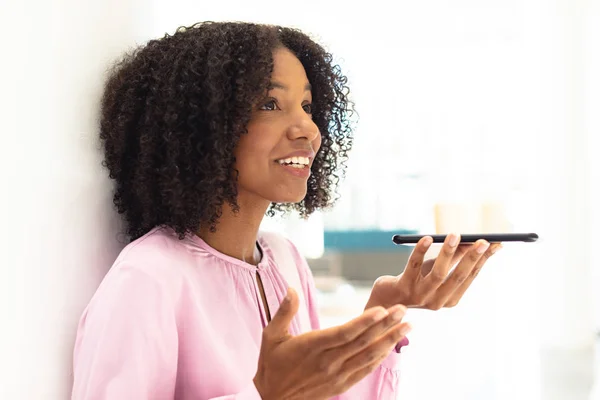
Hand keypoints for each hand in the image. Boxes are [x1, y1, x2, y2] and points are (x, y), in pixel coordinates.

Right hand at [253, 288, 411, 399]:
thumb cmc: (271, 366)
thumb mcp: (271, 336)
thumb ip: (284, 312)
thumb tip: (291, 289)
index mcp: (312, 346)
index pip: (344, 332)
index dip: (365, 322)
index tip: (382, 310)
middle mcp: (328, 361)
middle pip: (363, 341)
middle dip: (386, 325)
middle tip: (404, 311)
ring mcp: (336, 375)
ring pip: (368, 356)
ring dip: (389, 340)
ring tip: (406, 326)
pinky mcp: (340, 385)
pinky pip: (365, 370)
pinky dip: (380, 358)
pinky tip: (390, 347)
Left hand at [366, 234, 501, 309]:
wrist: (385, 300)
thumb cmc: (415, 281)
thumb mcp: (437, 269)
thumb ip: (455, 258)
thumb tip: (475, 240)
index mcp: (450, 299)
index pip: (471, 277)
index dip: (483, 260)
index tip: (496, 244)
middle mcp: (438, 301)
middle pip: (458, 277)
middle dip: (472, 258)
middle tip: (484, 240)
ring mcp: (420, 296)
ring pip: (439, 274)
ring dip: (448, 253)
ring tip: (455, 234)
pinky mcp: (403, 288)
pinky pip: (414, 267)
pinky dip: (421, 251)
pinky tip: (427, 238)